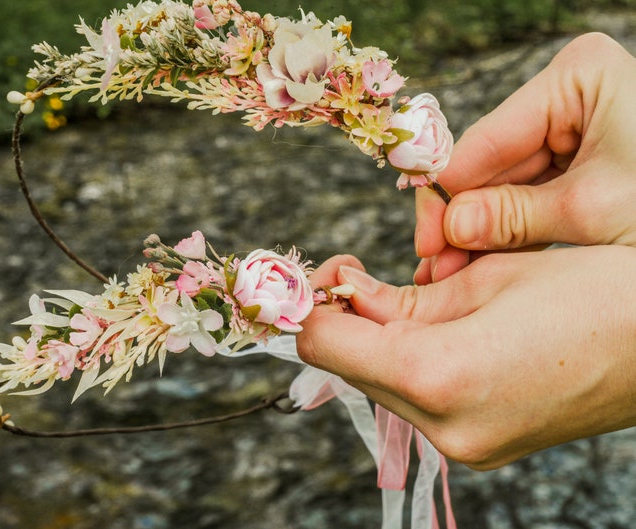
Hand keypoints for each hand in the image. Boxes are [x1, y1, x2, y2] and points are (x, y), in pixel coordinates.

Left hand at [297, 248, 635, 469]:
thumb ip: (400, 297)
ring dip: (378, 341)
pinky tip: (438, 329)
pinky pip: (417, 400)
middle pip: (348, 368)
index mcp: (437, 376)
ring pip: (380, 384)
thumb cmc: (594, 294)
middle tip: (360, 273)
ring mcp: (464, 447)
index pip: (324, 345)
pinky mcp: (481, 447)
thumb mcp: (485, 278)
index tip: (326, 273)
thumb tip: (346, 297)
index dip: (313, 305)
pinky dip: (411, 362)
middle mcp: (442, 428)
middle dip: (345, 320)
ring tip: (415, 297)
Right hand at [413, 33, 635, 284]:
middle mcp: (570, 96)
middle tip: (435, 266)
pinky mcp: (579, 157)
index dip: (449, 195)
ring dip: (479, 231)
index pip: (488, 140)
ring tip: (450, 274)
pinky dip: (508, 231)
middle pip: (493, 163)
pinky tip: (480, 261)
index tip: (428, 241)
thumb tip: (451, 229)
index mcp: (578, 79)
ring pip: (506, 183)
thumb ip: (513, 216)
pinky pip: (529, 194)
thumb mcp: (593, 210)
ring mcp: (574, 125)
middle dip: (463, 219)